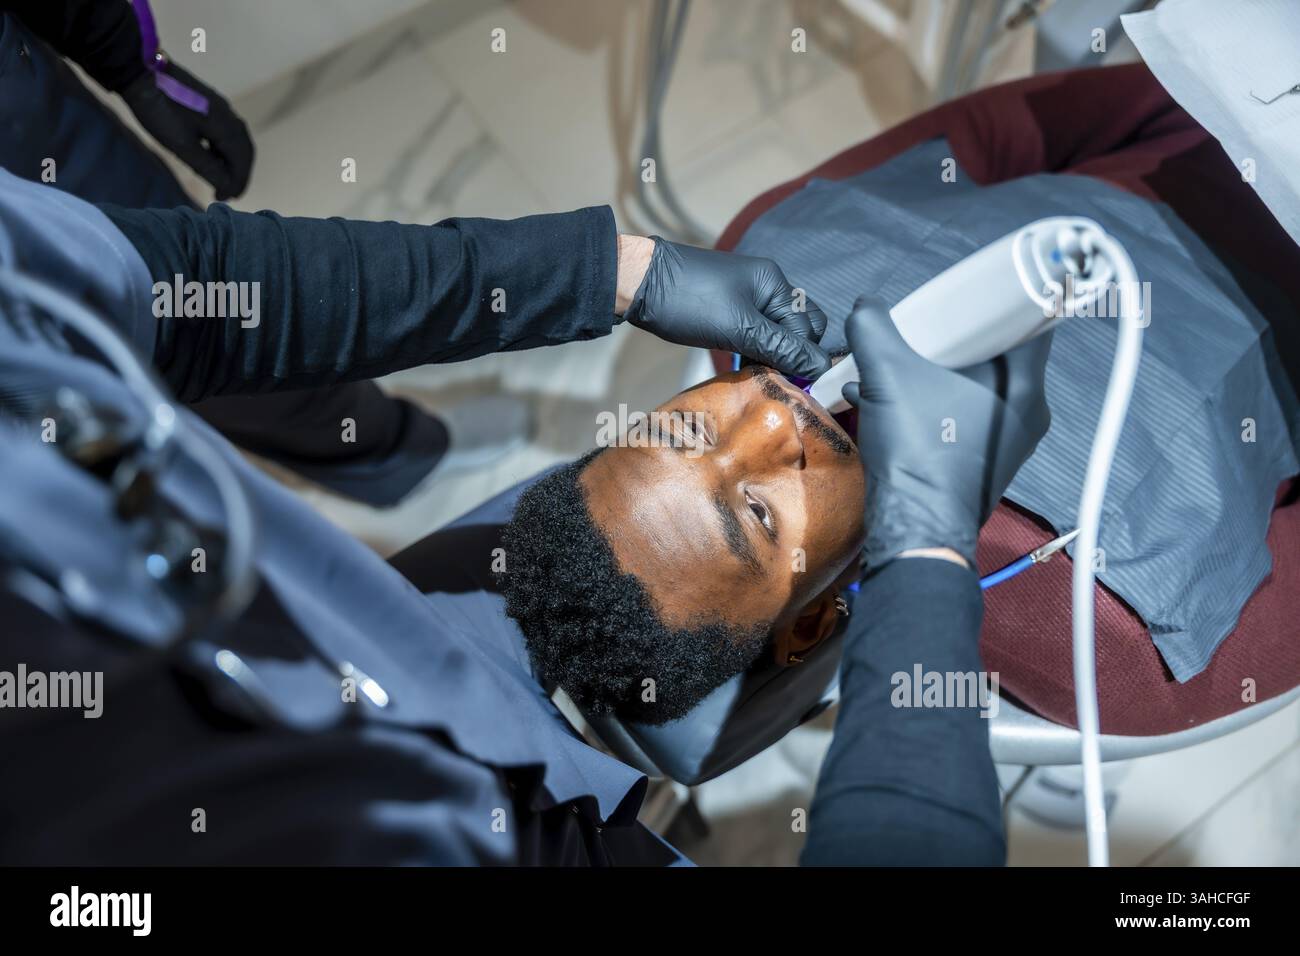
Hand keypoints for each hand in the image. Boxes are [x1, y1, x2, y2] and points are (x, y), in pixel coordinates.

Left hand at [122, 63, 254, 200]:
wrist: (139, 72)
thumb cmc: (159, 111)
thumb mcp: (182, 146)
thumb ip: (208, 168)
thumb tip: (227, 187)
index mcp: (226, 127)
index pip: (242, 161)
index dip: (237, 183)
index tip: (225, 199)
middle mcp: (229, 115)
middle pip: (244, 151)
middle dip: (239, 174)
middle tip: (228, 192)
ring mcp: (220, 106)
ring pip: (236, 140)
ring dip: (232, 161)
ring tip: (220, 177)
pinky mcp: (208, 102)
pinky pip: (226, 130)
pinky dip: (223, 148)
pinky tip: (211, 155)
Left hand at [618, 236, 831, 379]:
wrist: (638, 284)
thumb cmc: (688, 301)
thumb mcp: (739, 328)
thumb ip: (781, 348)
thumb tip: (819, 367)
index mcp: (774, 284)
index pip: (809, 328)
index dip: (804, 359)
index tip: (793, 386)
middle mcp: (767, 287)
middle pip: (798, 328)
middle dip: (792, 356)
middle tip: (775, 378)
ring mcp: (747, 297)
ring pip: (776, 333)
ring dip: (772, 356)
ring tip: (758, 375)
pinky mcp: (729, 309)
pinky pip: (756, 333)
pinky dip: (756, 350)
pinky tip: (744, 365)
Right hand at [841, 295, 1051, 569]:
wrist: (915, 528)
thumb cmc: (918, 450)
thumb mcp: (886, 376)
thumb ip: (873, 329)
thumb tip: (865, 306)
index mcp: (1025, 384)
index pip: (1032, 320)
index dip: (1004, 298)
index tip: (975, 291)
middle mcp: (1029, 412)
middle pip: (999, 354)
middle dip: (958, 338)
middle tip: (929, 326)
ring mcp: (1011, 443)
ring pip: (979, 389)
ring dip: (939, 374)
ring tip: (899, 367)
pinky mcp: (987, 464)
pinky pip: (966, 418)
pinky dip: (936, 404)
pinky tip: (892, 404)